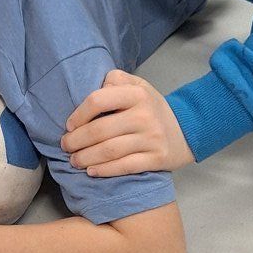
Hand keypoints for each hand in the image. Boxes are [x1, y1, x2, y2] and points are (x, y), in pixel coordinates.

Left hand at [62, 70, 194, 175]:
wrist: (186, 130)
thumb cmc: (151, 108)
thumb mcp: (138, 85)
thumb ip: (115, 81)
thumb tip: (93, 89)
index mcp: (137, 93)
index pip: (97, 100)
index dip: (78, 114)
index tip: (70, 125)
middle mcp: (144, 115)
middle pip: (100, 130)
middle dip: (76, 141)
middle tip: (66, 146)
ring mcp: (152, 138)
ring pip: (109, 151)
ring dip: (86, 158)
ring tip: (74, 161)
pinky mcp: (156, 159)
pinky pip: (124, 166)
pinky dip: (104, 170)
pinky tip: (91, 171)